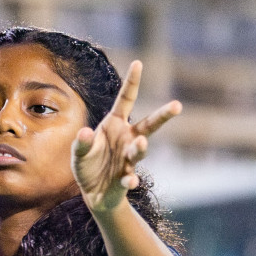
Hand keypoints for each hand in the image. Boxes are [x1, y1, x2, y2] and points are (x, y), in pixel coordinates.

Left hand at [72, 59, 180, 214]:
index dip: (132, 83)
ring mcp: (129, 159)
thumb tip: (85, 132)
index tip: (138, 63)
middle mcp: (127, 139)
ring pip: (140, 150)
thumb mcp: (79, 152)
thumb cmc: (88, 165)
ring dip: (140, 147)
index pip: (126, 100)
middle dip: (163, 116)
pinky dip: (130, 179)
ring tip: (141, 143)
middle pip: (149, 125)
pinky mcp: (126, 178)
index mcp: (115, 125)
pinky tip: (129, 181)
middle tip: (176, 105)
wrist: (94, 193)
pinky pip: (130, 177)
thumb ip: (82, 142)